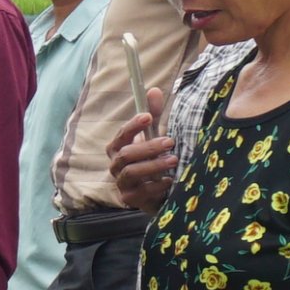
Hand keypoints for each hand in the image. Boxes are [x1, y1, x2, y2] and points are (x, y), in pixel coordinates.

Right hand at [109, 85, 177, 211]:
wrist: (154, 193)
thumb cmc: (152, 160)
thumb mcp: (153, 136)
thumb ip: (153, 115)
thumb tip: (153, 90)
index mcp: (119, 148)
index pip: (121, 135)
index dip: (132, 126)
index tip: (148, 117)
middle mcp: (116, 166)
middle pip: (125, 155)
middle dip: (147, 147)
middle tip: (170, 141)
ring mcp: (121, 183)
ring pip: (131, 172)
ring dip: (152, 165)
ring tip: (173, 160)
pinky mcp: (130, 199)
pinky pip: (140, 192)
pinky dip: (156, 185)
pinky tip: (169, 180)